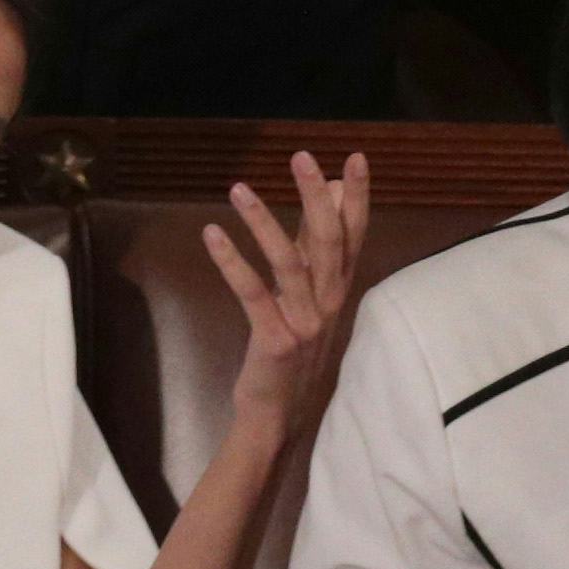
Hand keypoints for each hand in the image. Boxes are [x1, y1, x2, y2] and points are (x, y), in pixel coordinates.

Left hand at [206, 145, 372, 444]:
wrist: (280, 412)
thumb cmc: (293, 343)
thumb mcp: (310, 292)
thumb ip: (315, 245)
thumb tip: (330, 192)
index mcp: (339, 288)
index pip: (354, 234)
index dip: (358, 197)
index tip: (355, 157)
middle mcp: (329, 303)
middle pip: (327, 242)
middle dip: (316, 197)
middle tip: (301, 157)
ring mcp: (305, 323)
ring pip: (289, 263)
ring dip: (264, 222)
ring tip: (237, 187)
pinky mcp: (276, 340)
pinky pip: (253, 294)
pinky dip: (231, 262)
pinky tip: (211, 234)